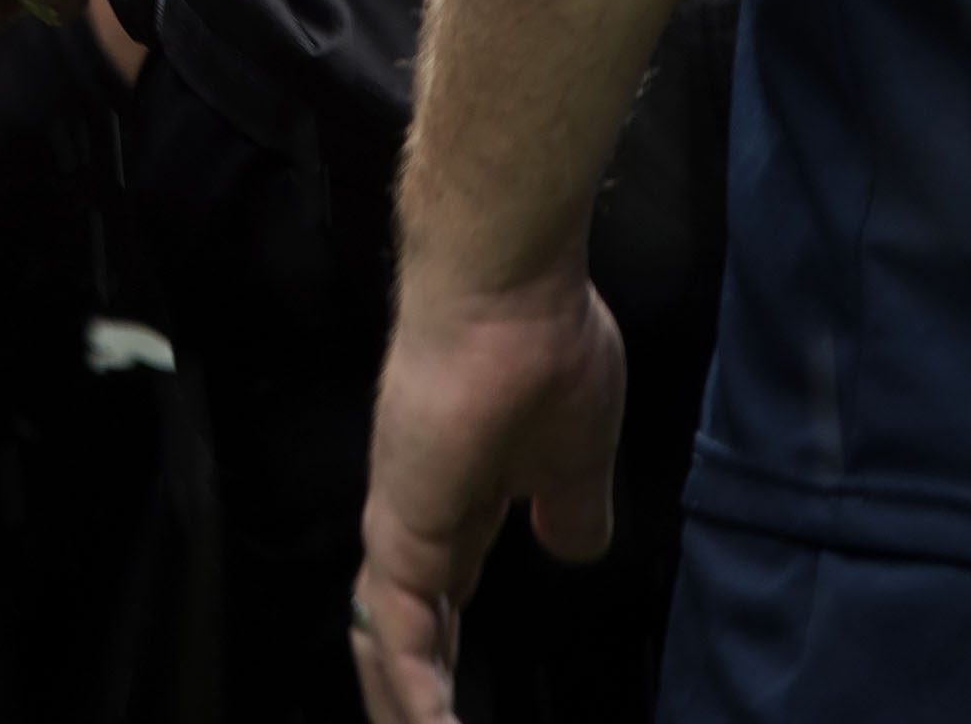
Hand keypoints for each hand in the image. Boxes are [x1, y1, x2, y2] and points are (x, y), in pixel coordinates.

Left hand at [352, 258, 628, 723]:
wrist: (510, 288)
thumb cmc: (543, 340)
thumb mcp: (581, 451)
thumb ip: (572, 507)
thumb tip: (575, 547)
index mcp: (465, 497)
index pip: (445, 598)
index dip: (449, 653)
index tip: (463, 700)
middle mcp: (421, 515)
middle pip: (408, 632)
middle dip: (419, 692)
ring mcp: (403, 524)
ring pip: (390, 644)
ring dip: (409, 706)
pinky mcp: (401, 531)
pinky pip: (400, 635)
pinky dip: (415, 693)